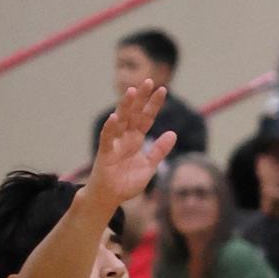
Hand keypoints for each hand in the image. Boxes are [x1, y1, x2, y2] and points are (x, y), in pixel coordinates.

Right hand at [87, 79, 177, 209]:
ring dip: (126, 106)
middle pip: (134, 113)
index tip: (163, 89)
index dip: (154, 105)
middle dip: (141, 98)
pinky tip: (115, 117)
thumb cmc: (127, 181)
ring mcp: (115, 142)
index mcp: (136, 139)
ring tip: (132, 91)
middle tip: (149, 80)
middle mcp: (125, 136)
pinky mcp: (105, 152)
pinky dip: (111, 128)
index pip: (147, 118)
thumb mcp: (150, 165)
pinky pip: (107, 137)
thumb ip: (159, 150)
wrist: (111, 197)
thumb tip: (172, 133)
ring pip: (120, 120)